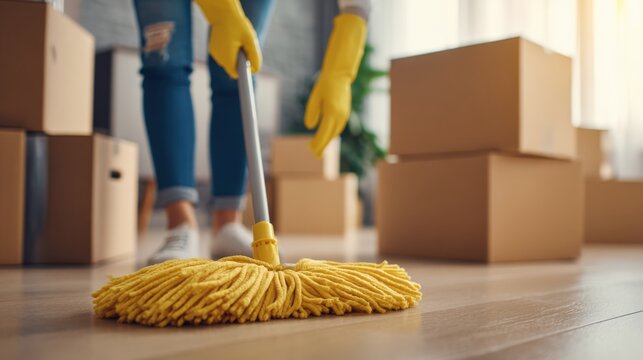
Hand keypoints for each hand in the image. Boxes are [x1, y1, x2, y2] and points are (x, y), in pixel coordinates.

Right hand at [196, 0, 260, 78]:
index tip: (247, 77)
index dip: (242, 75)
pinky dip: (229, 51)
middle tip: (245, 49)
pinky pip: (224, 55)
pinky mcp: (213, 49)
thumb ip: (254, 56)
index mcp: (227, 58)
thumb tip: (255, 70)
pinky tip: (231, 40)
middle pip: (233, 68)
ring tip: (238, 42)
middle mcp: (219, 58)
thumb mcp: (250, 40)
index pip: (235, 75)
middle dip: (240, 62)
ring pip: (228, 61)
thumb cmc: (238, 25)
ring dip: (235, 56)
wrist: (222, 14)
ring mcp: (215, 54)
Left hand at [304, 13, 366, 156]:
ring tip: (318, 147)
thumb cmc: (324, 85)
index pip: (324, 134)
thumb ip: (312, 113)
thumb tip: (310, 127)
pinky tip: (326, 136)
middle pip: (330, 136)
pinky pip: (338, 128)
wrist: (339, 75)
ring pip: (335, 133)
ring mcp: (344, 116)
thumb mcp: (314, 98)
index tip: (310, 149)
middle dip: (322, 146)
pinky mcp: (345, 113)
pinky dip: (332, 134)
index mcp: (332, 113)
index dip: (317, 144)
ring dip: (327, 141)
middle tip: (314, 154)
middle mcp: (340, 116)